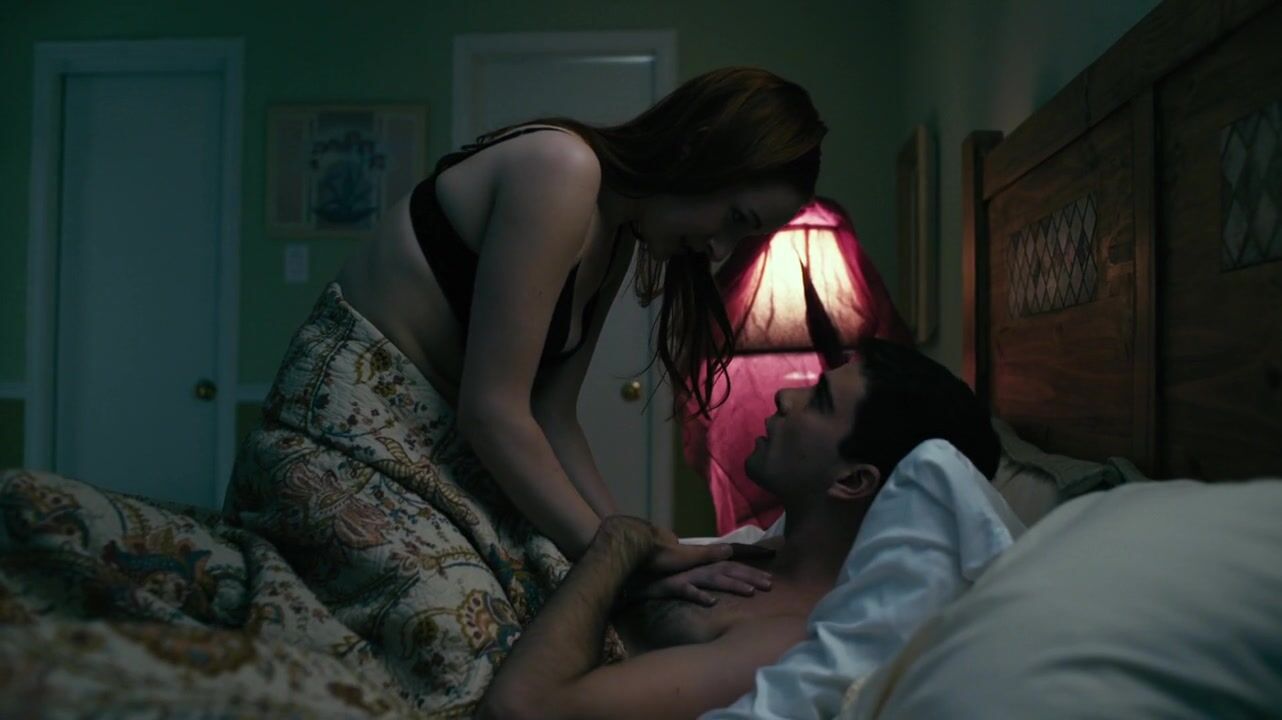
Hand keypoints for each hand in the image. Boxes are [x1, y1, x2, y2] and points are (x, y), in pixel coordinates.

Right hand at [635, 528, 774, 605]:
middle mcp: (697, 568)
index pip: (731, 565)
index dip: (751, 570)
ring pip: (712, 578)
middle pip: (728, 570)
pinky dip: (699, 595)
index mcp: (702, 565)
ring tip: (750, 592)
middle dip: (750, 577)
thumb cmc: (658, 576)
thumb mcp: (686, 575)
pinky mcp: (671, 585)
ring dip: (732, 584)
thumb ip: (704, 573)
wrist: (630, 572)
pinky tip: (712, 602)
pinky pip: (686, 590)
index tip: (771, 578)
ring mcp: (684, 575)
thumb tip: (722, 572)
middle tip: (770, 585)